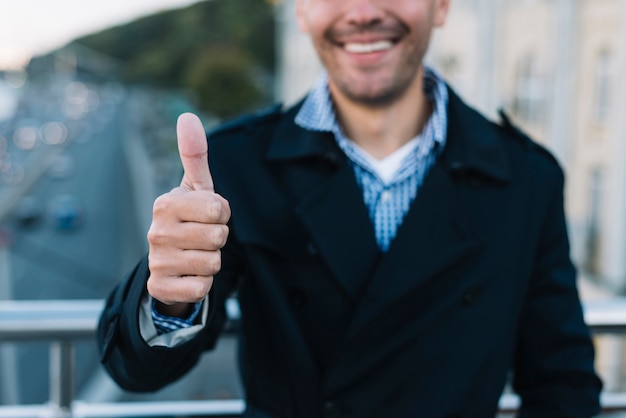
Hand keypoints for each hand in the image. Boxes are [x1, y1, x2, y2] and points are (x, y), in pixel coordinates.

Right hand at [146, 113, 230, 317]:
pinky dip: (203, 284)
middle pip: (219, 237)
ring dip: (212, 261)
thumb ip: (194, 154)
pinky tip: (189, 275)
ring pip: (213, 263)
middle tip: (202, 236)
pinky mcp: (160, 288)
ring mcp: (156, 261)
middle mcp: (156, 232)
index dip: (222, 214)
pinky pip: (202, 289)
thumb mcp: (195, 187)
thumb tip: (187, 116)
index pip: (219, 209)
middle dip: (218, 238)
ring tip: (196, 254)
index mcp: (166, 204)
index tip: (209, 215)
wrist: (169, 263)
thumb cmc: (189, 218)